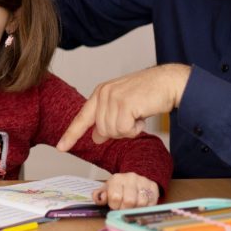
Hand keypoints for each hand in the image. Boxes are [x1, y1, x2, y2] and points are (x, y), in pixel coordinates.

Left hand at [56, 64, 190, 151]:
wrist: (168, 82)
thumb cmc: (148, 94)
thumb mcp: (123, 106)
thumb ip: (107, 119)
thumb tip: (96, 137)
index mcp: (100, 93)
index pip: (82, 117)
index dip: (71, 134)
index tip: (61, 147)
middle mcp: (103, 93)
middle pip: (102, 130)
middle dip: (119, 131)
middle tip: (133, 118)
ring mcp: (113, 98)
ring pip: (112, 132)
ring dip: (129, 129)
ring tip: (138, 114)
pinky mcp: (124, 104)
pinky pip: (124, 130)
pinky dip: (135, 129)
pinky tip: (142, 116)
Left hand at [93, 173, 159, 209]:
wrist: (133, 180)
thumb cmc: (118, 189)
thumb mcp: (106, 190)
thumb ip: (99, 196)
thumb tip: (101, 199)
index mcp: (117, 179)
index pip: (115, 197)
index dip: (115, 206)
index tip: (115, 207)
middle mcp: (131, 178)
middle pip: (129, 201)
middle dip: (125, 209)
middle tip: (124, 209)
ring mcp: (143, 181)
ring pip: (141, 203)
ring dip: (136, 209)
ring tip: (132, 208)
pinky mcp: (153, 186)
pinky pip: (151, 203)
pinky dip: (146, 208)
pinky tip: (141, 205)